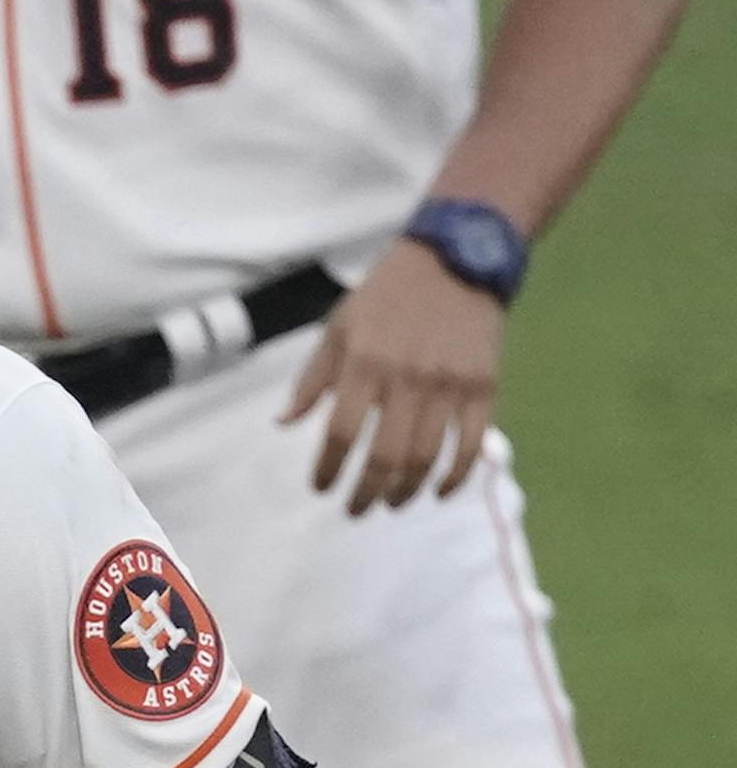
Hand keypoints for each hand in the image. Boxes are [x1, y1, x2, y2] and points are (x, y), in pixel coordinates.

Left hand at [281, 240, 504, 515]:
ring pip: (426, 457)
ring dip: (405, 491)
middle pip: (385, 456)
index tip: (321, 488)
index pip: (341, 433)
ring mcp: (448, 385)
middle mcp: (406, 379)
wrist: (456, 257)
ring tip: (391, 502)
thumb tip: (283, 424)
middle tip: (355, 510)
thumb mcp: (338, 327)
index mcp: (365, 364)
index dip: (328, 469)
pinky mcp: (483, 387)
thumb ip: (312, 379)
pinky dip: (454, 475)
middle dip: (365, 493)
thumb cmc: (387, 295)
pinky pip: (471, 444)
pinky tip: (438, 491)